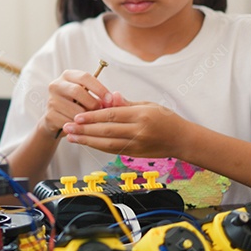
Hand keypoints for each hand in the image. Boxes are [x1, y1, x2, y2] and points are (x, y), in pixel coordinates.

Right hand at [42, 70, 112, 136]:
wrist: (58, 121)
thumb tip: (116, 98)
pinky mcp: (49, 115)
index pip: (84, 77)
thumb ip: (103, 97)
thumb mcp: (90, 97)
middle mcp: (57, 85)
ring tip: (94, 121)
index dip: (99, 88)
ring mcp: (51, 100)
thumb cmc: (79, 105)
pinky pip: (69, 122)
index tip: (110, 99)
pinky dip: (79, 127)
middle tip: (102, 112)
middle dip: (93, 103)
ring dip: (87, 118)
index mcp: (68, 76)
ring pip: (74, 110)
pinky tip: (83, 128)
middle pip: (77, 91)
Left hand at [62, 100, 191, 158]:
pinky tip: (86, 142)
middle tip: (68, 126)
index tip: (77, 116)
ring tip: (71, 137)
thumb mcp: (148, 105)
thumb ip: (126, 103)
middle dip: (84, 129)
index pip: (111, 115)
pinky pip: (112, 150)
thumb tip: (110, 96)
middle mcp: (138, 131)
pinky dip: (97, 146)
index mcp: (141, 115)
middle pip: (106, 131)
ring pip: (107, 144)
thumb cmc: (166, 119)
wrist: (182, 140)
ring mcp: (137, 145)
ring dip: (87, 140)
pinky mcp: (135, 154)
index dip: (92, 116)